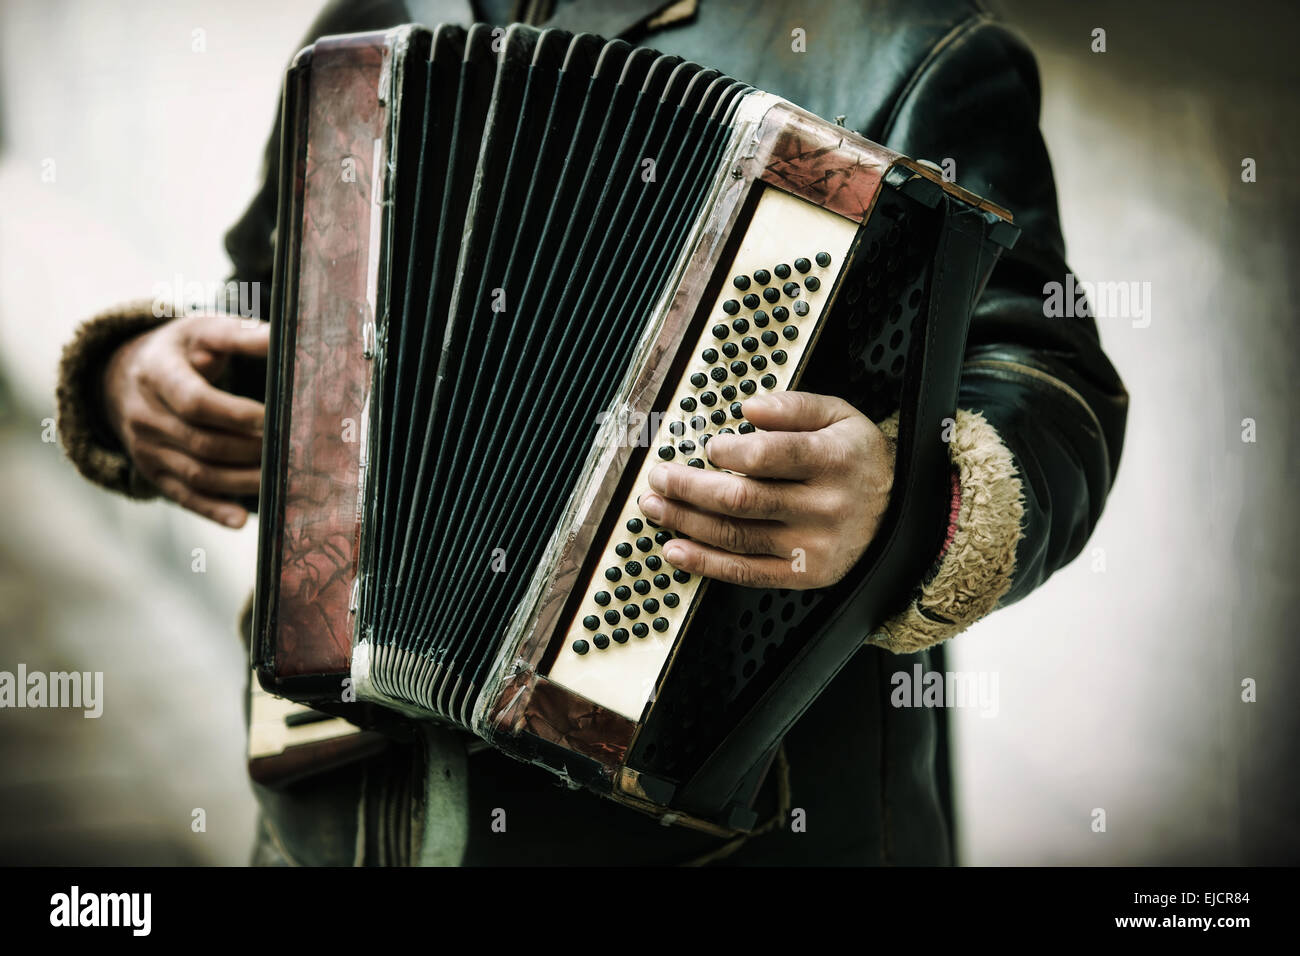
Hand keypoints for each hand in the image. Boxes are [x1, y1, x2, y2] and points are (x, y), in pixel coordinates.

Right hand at [102, 312, 269, 527]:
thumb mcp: (202, 331)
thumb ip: (239, 335)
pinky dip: (213, 510)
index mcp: (155, 373)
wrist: (126, 374)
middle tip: (291, 450)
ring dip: (242, 481)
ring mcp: (146, 448)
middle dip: (250, 450)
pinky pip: (184, 496)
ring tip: (281, 478)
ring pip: (198, 473)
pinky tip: (241, 520)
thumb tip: (279, 337)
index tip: (271, 418)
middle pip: (202, 442)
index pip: (195, 401)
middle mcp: (144, 414)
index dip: (235, 414)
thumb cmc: (181, 350)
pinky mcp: (153, 472)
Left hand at [638, 391, 892, 588]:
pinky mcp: (804, 575)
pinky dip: (705, 563)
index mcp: (833, 459)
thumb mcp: (839, 415)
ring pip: (736, 536)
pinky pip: (746, 573)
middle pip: (742, 499)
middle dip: (689, 488)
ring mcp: (813, 546)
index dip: (728, 453)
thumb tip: (748, 409)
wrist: (900, 512)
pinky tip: (675, 549)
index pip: (769, 456)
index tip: (707, 447)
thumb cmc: (857, 458)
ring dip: (685, 522)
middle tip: (658, 476)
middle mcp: (824, 506)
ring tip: (654, 507)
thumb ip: (794, 406)